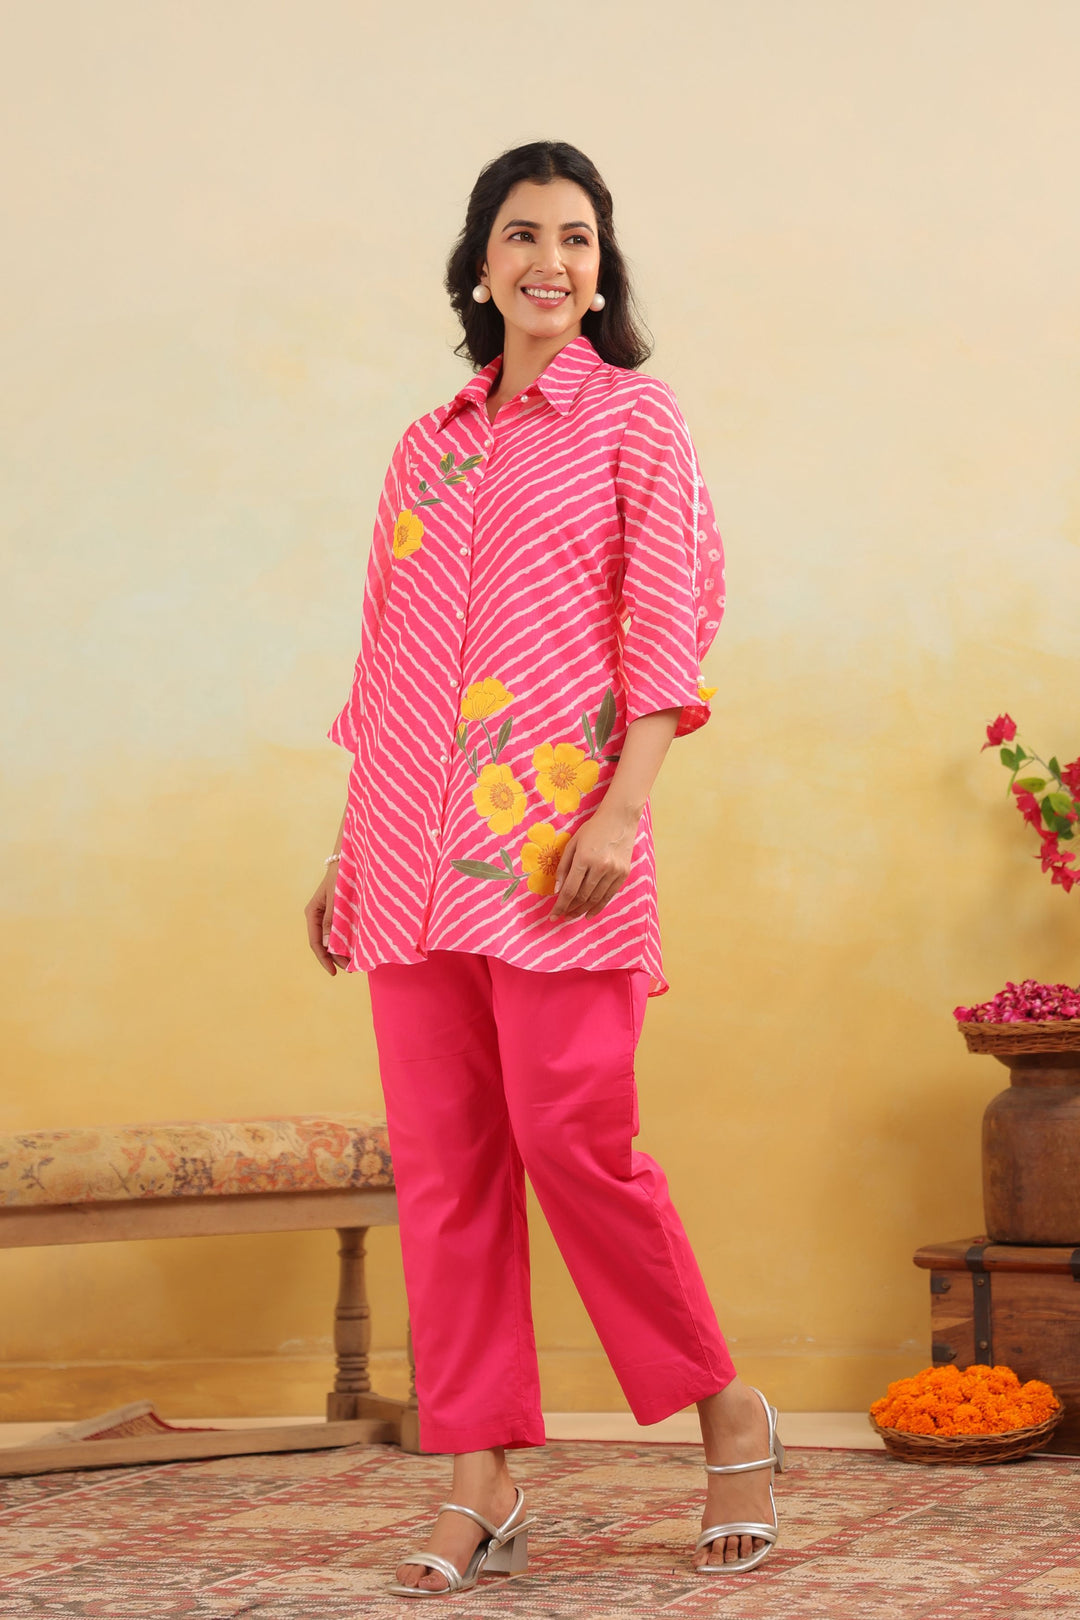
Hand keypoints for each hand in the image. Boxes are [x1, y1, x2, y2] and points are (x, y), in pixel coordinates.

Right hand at [304, 866, 349, 974]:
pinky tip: (357, 946)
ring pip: (333, 937)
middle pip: (325, 943)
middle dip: (336, 957)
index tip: (335, 972)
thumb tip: (329, 945)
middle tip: (351, 968)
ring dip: (343, 950)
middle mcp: (318, 915)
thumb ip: (332, 920)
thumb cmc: (341, 874)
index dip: (325, 959)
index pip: (316, 942)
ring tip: (355, 961)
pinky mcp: (339, 911)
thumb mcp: (336, 898)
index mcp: (312, 912)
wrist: (350, 856)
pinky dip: (348, 939)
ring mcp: (328, 913)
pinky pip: (341, 929)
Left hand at [549, 805, 637, 919]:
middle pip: (582, 896)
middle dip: (570, 909)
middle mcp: (600, 867)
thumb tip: (557, 890)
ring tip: (574, 915)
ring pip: (596, 899)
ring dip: (583, 910)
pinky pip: (609, 895)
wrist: (620, 818)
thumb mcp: (573, 843)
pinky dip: (599, 907)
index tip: (553, 916)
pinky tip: (590, 913)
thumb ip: (563, 867)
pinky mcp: (624, 873)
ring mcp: (614, 871)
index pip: (570, 889)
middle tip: (563, 915)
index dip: (560, 905)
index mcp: (584, 858)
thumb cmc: (593, 829)